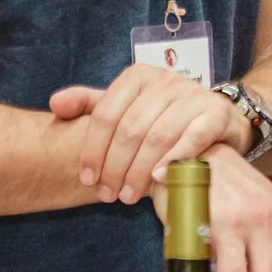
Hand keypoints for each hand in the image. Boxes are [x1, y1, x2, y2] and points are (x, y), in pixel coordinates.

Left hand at [51, 65, 248, 203]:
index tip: (86, 178)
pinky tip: (158, 179)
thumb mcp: (126, 107)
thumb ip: (91, 106)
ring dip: (139, 171)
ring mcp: (193, 95)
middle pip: (130, 129)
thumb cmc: (163, 117)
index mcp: (139, 76)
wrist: (217, 117)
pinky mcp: (216, 113)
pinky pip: (191, 139)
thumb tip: (55, 104)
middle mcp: (166, 80)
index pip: (106, 114)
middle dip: (115, 167)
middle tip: (108, 194)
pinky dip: (173, 160)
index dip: (92, 149)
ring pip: (158, 137)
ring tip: (129, 196)